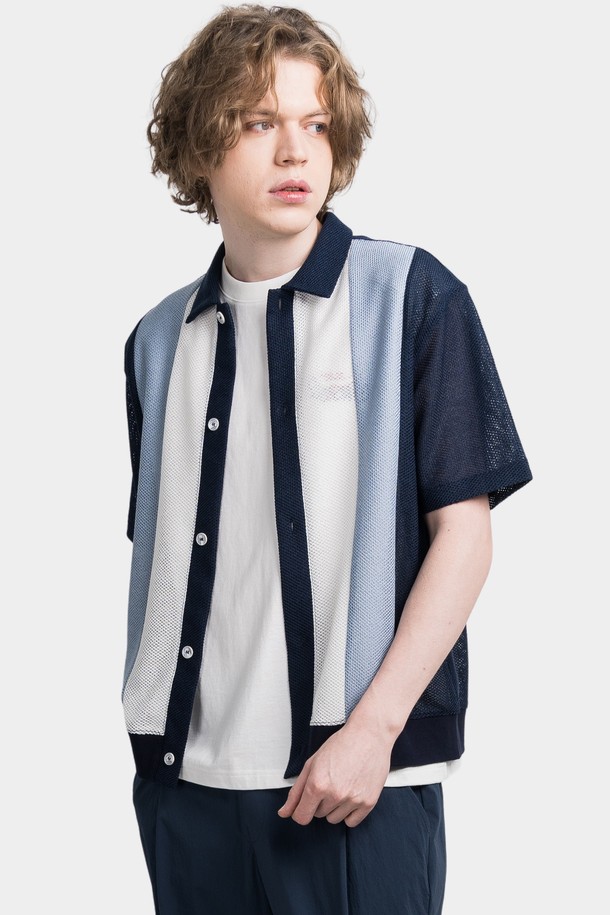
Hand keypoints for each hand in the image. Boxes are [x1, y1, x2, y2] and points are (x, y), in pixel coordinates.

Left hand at [277, 718, 393, 827]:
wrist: (369, 734)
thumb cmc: (340, 745)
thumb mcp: (312, 764)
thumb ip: (296, 791)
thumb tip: (284, 813)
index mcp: (317, 784)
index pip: (301, 817)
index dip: (301, 811)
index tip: (306, 803)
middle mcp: (335, 795)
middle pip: (318, 815)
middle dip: (320, 802)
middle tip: (330, 780)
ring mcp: (353, 800)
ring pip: (334, 819)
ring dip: (335, 807)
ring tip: (342, 784)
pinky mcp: (368, 803)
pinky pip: (351, 822)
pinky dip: (349, 812)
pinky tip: (352, 793)